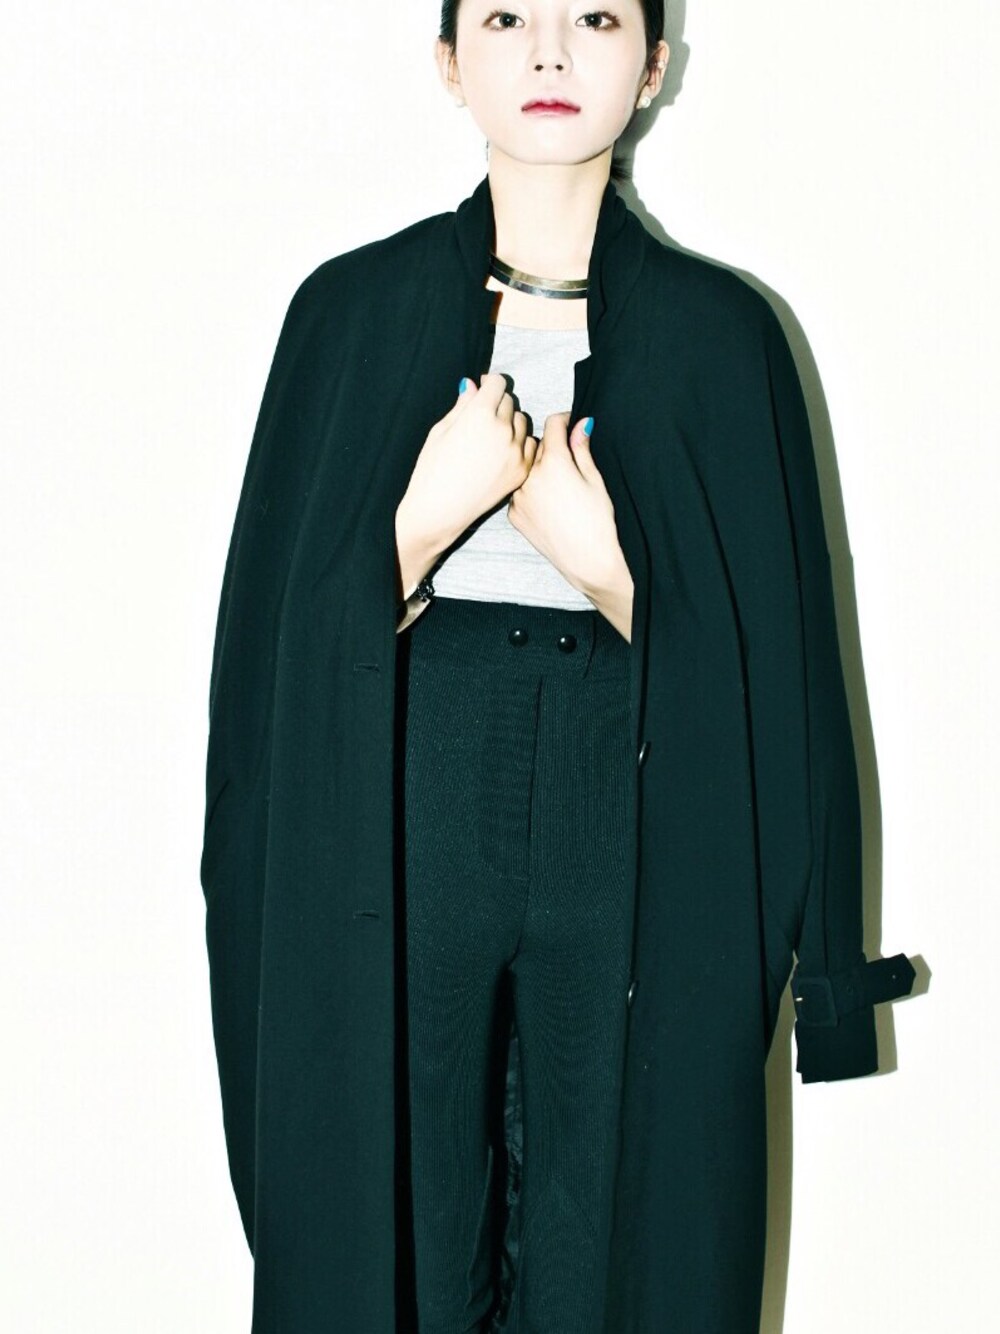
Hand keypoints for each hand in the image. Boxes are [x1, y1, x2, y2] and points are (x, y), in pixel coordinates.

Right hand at [398, 374, 538, 554]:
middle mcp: (502, 430)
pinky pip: (529, 444)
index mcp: (479, 414)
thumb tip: (473, 385)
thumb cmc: (432, 470)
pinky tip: (503, 451)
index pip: (497, 383)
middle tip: (482, 416)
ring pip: (521, 421)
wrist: (440, 510)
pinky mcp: (521, 470)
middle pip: (509, 401)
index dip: (489, 383)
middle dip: (497, 404)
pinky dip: (519, 443)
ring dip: (510, 422)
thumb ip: (461, 406)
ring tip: (492, 436)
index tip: (484, 388)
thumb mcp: (440, 431)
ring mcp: (515, 452)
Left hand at [507, 412, 626, 594]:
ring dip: (538, 469)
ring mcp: (517, 497)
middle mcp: (529, 476)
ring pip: (525, 469)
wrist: (586, 560)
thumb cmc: (597, 521)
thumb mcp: (594, 479)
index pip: (552, 425)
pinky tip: (548, 504)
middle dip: (551, 447)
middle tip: (568, 460)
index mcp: (553, 462)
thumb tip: (580, 424)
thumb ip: (582, 449)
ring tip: (557, 485)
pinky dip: (530, 491)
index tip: (570, 424)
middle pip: (536, 446)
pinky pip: (519, 492)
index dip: (564, 420)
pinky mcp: (513, 514)